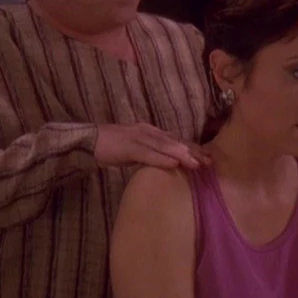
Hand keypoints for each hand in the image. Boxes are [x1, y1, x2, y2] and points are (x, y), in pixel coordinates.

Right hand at [94, 123, 211, 168]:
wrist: (87, 141)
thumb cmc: (111, 147)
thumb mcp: (136, 150)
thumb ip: (152, 153)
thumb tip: (169, 163)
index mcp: (150, 132)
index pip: (176, 140)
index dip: (193, 148)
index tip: (208, 157)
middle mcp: (148, 132)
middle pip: (175, 142)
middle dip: (193, 151)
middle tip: (210, 161)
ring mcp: (138, 138)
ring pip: (164, 146)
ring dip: (182, 155)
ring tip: (197, 164)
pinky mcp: (127, 147)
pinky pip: (147, 154)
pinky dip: (161, 159)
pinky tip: (172, 165)